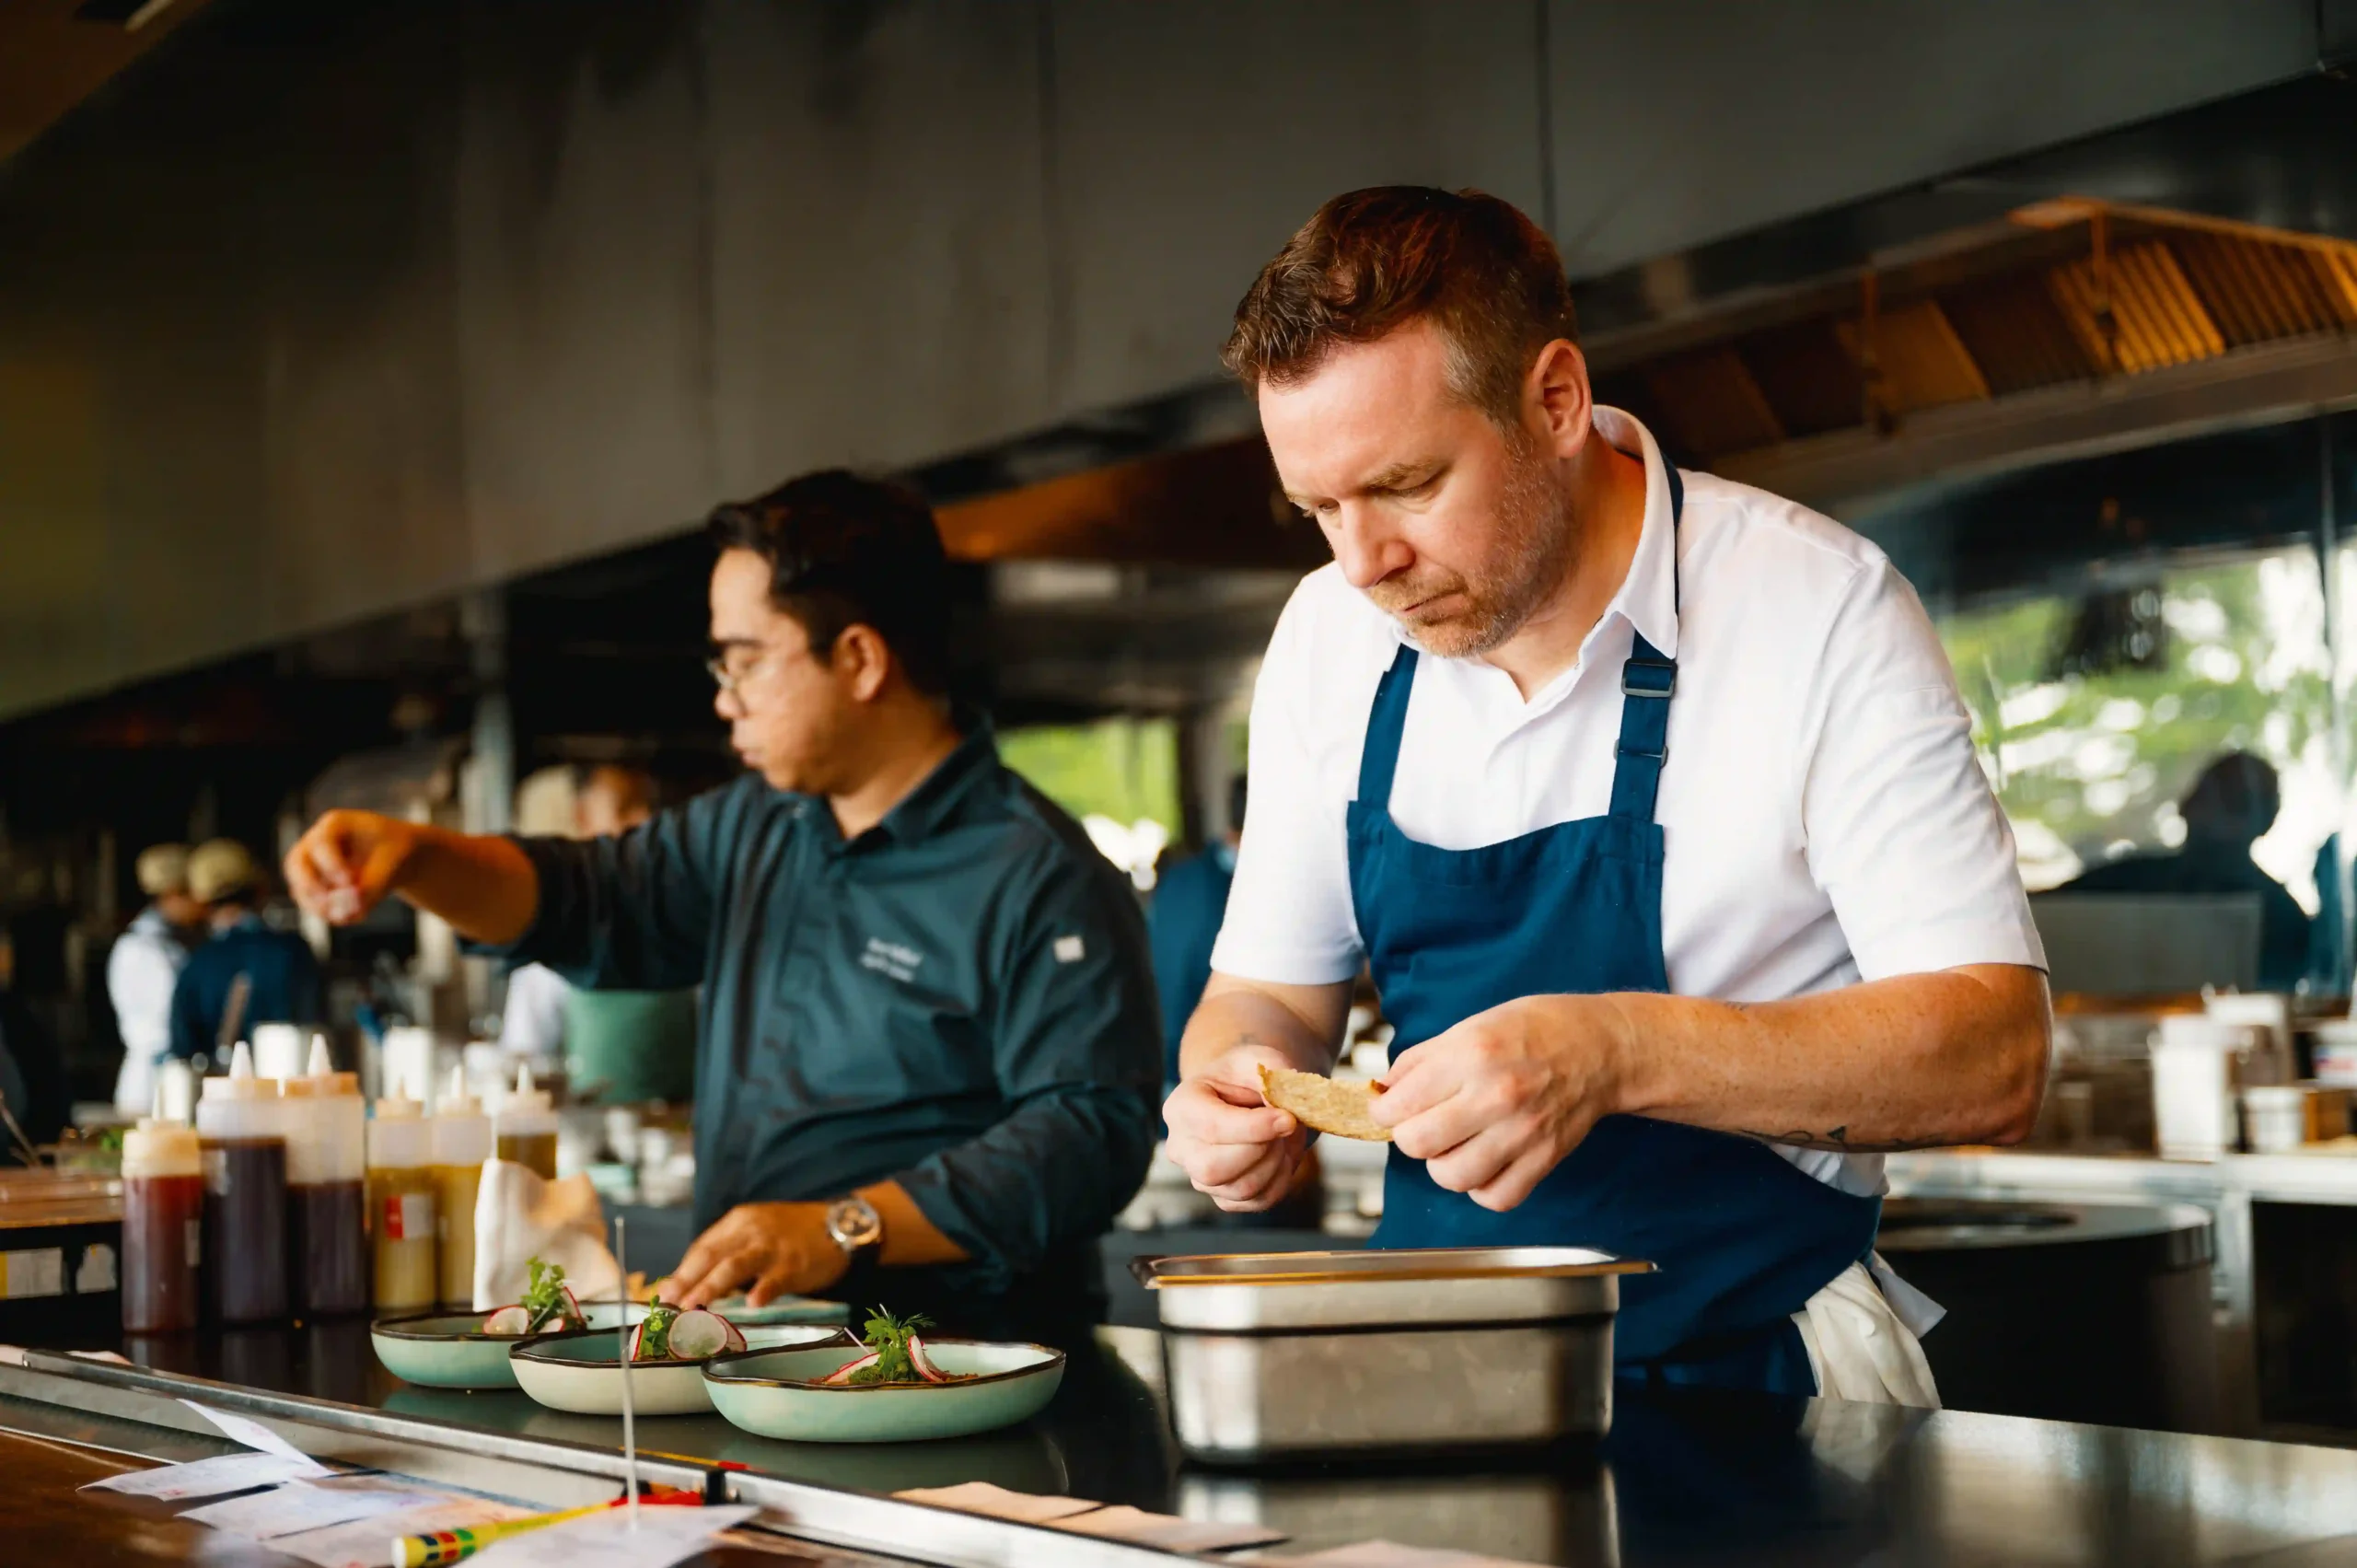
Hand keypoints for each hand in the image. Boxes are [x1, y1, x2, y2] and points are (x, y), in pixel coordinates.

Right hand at [284, 811, 422, 925]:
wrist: (399, 857)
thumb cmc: (397, 851)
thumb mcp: (393, 863)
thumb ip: (373, 885)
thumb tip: (353, 910)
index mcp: (335, 824)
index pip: (322, 843)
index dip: (331, 865)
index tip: (349, 882)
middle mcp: (314, 843)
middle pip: (295, 864)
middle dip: (311, 887)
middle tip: (331, 906)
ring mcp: (310, 865)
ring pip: (301, 890)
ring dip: (322, 907)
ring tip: (356, 915)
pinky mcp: (314, 887)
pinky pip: (312, 905)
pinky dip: (331, 914)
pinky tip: (357, 915)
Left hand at [661, 1202, 849, 1307]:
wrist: (840, 1224)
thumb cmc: (793, 1234)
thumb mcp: (757, 1231)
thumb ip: (729, 1252)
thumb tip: (693, 1283)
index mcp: (738, 1222)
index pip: (702, 1248)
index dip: (682, 1272)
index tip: (665, 1294)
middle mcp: (751, 1230)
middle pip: (712, 1256)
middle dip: (688, 1281)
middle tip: (670, 1303)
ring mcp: (773, 1247)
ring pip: (735, 1266)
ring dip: (712, 1287)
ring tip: (694, 1306)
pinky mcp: (795, 1263)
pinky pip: (776, 1278)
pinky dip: (763, 1290)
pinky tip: (752, 1303)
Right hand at [1162, 1042, 1311, 1212]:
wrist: (1250, 1098)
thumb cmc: (1249, 1077)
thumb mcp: (1259, 1060)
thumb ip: (1271, 1075)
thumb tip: (1282, 1110)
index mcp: (1181, 1107)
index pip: (1212, 1128)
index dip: (1255, 1127)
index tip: (1288, 1118)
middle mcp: (1181, 1147)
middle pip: (1213, 1169)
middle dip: (1260, 1150)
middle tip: (1284, 1126)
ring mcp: (1200, 1177)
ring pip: (1241, 1189)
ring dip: (1276, 1163)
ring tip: (1283, 1137)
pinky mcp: (1225, 1197)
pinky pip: (1259, 1200)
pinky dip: (1281, 1179)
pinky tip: (1281, 1155)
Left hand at [1372, 994, 1628, 1211]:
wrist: (1602, 1048)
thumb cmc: (1534, 1030)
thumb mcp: (1471, 1026)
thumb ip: (1419, 1060)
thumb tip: (1383, 1092)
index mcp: (1472, 1054)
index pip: (1399, 1104)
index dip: (1382, 1110)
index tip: (1389, 1108)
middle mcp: (1496, 1095)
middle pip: (1417, 1144)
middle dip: (1408, 1136)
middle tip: (1421, 1123)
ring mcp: (1523, 1132)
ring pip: (1451, 1177)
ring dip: (1442, 1164)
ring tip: (1453, 1144)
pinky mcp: (1545, 1159)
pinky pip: (1494, 1197)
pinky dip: (1480, 1187)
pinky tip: (1483, 1162)